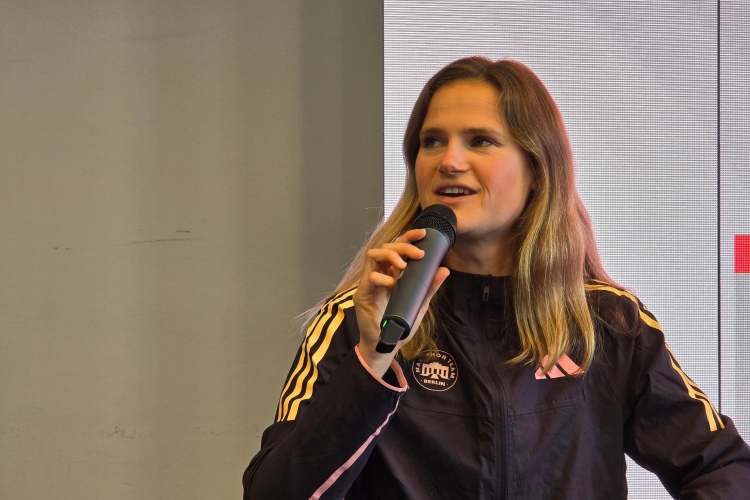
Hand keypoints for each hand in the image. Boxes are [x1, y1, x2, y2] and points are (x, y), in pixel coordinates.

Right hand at [353, 229, 449, 376]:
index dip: (408, 238)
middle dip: (403, 246)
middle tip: (418, 254)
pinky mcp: (362, 295)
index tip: (423, 235)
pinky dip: (381, 279)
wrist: (386, 345)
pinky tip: (392, 285)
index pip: (397, 248)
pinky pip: (368, 279)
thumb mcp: (419, 304)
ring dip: (389, 256)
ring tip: (403, 266)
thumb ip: (429, 287)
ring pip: (373, 256)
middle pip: (386, 247)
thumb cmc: (400, 324)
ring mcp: (368, 283)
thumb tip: (444, 270)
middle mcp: (379, 274)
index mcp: (391, 273)